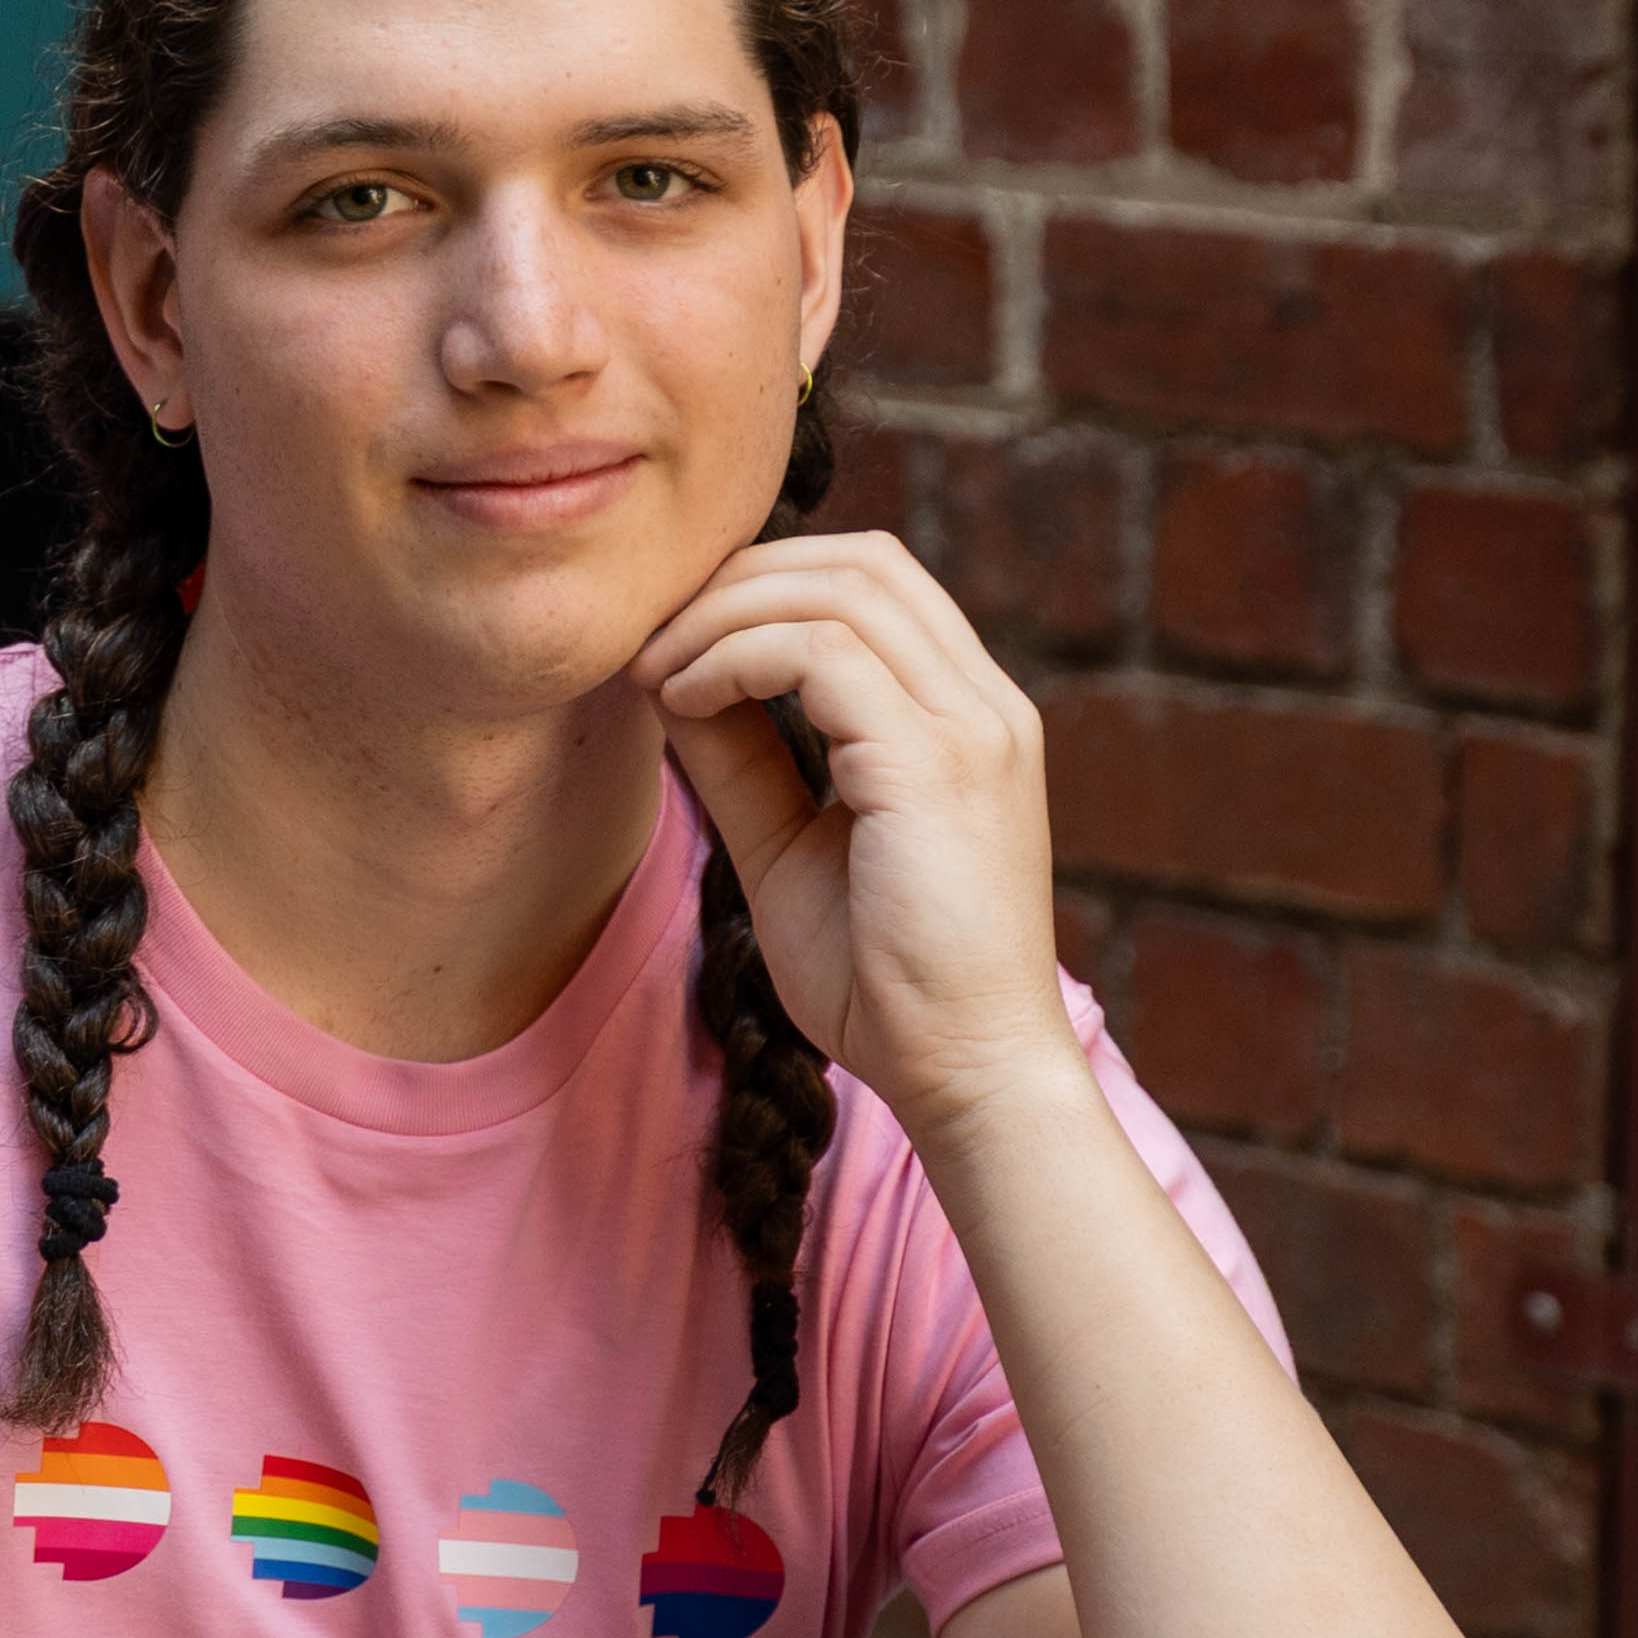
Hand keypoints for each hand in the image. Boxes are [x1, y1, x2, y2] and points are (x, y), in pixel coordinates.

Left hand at [633, 529, 1072, 1144]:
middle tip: (651, 637)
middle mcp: (986, 704)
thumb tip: (671, 680)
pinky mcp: (936, 764)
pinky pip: (822, 652)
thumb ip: (745, 761)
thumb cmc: (888, 984)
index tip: (674, 641)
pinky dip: (735, 658)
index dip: (765, 584)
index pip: (875, 584)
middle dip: (739, 578)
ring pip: (841, 587)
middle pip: (862, 561)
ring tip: (655, 670)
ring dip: (725, 613)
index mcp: (968, 717)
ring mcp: (973, 727)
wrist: (967, 1076)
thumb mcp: (793, 847)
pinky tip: (683, 702)